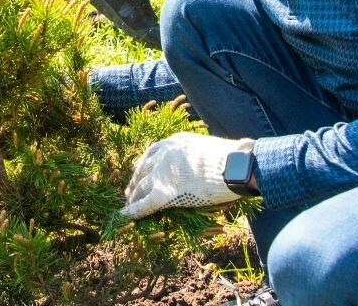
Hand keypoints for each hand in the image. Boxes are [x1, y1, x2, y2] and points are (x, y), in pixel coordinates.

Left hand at [120, 132, 245, 219]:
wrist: (231, 166)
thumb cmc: (228, 158)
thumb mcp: (207, 147)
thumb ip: (196, 154)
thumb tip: (202, 162)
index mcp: (173, 142)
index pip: (152, 152)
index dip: (145, 164)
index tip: (140, 170)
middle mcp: (162, 156)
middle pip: (143, 169)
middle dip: (136, 179)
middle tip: (130, 189)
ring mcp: (161, 174)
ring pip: (140, 186)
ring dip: (133, 196)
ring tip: (128, 203)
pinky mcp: (164, 193)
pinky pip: (145, 204)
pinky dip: (134, 210)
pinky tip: (125, 215)